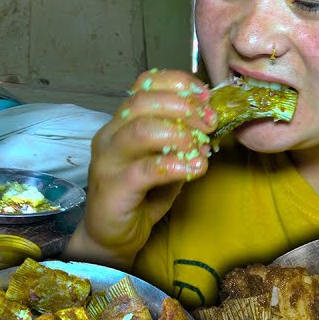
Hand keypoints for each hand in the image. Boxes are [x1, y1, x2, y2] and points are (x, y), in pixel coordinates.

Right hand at [77, 69, 214, 260]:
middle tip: (209, 123)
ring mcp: (107, 161)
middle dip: (183, 107)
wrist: (112, 236)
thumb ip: (183, 138)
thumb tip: (211, 119)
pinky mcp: (112, 188)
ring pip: (140, 130)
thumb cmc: (141, 195)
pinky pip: (144, 170)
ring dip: (179, 134)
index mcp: (122, 122)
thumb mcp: (166, 159)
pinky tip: (193, 169)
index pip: (144, 84)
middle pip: (142, 102)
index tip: (205, 96)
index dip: (177, 83)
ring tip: (201, 148)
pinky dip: (174, 165)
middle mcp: (110, 135)